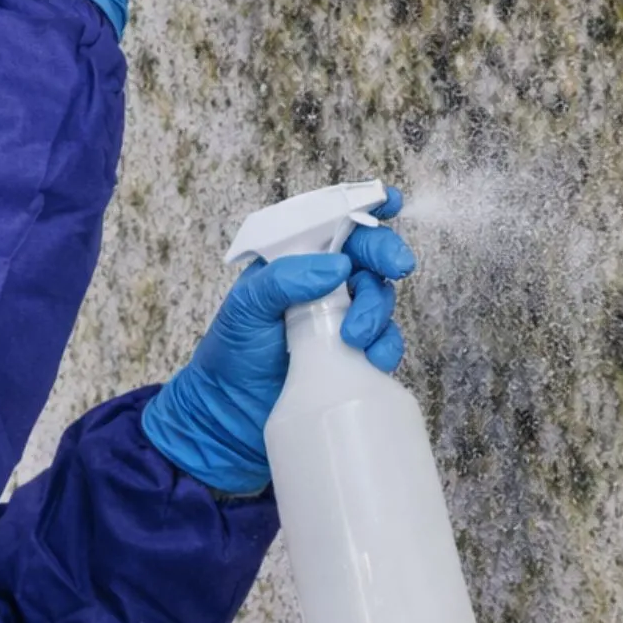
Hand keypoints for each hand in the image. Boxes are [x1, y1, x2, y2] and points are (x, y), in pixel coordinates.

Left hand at [139, 189, 414, 494]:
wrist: (227, 421)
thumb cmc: (229, 357)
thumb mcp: (245, 309)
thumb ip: (283, 280)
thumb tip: (337, 265)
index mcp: (294, 262)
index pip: (332, 224)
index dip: (364, 206)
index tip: (391, 201)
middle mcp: (322, 286)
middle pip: (368, 256)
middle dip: (386, 255)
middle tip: (395, 267)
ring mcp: (340, 321)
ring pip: (380, 298)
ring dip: (378, 311)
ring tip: (353, 336)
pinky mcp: (353, 358)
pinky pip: (384, 343)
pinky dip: (385, 347)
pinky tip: (371, 359)